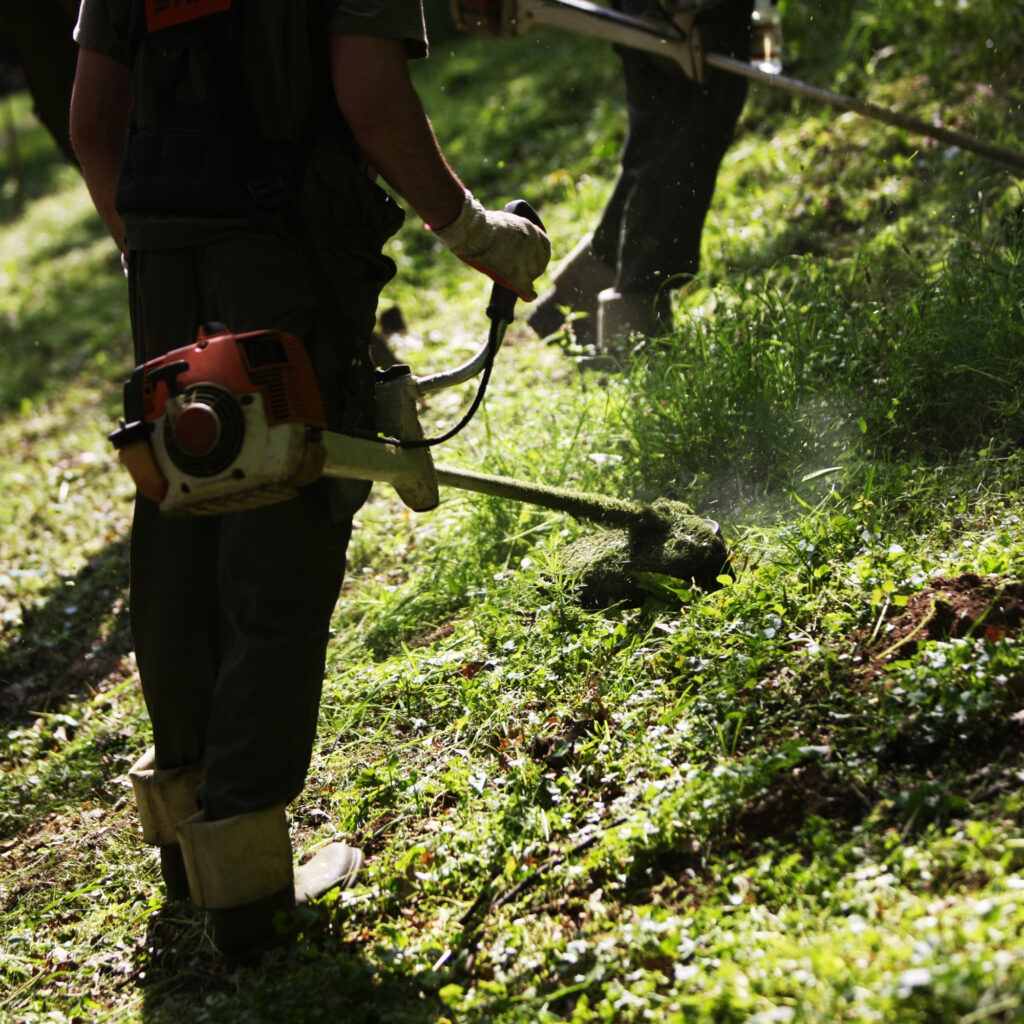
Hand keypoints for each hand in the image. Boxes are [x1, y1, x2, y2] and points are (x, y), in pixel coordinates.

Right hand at [432, 192, 550, 300]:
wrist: (474, 232)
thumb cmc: (479, 225)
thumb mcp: (500, 222)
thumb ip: (506, 230)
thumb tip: (498, 235)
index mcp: (529, 229)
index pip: (543, 244)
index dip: (540, 254)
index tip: (536, 259)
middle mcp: (532, 244)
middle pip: (541, 261)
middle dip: (535, 268)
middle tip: (528, 273)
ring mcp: (526, 260)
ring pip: (533, 274)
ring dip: (529, 278)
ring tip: (523, 283)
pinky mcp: (516, 274)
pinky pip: (526, 287)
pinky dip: (528, 292)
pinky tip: (530, 296)